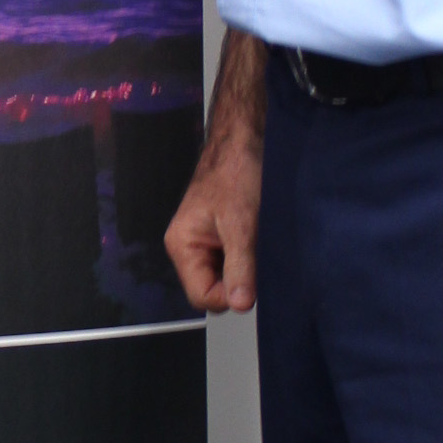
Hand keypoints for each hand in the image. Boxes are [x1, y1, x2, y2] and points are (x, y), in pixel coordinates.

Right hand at [166, 125, 263, 313]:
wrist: (247, 138)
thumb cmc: (237, 170)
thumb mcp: (241, 223)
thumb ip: (240, 266)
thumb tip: (240, 304)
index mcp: (182, 245)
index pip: (202, 296)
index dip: (230, 295)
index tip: (253, 280)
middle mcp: (190, 247)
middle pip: (213, 289)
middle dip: (239, 281)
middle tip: (258, 256)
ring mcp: (207, 243)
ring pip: (228, 277)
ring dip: (248, 268)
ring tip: (260, 243)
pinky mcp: (224, 237)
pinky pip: (237, 261)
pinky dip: (252, 257)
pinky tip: (261, 240)